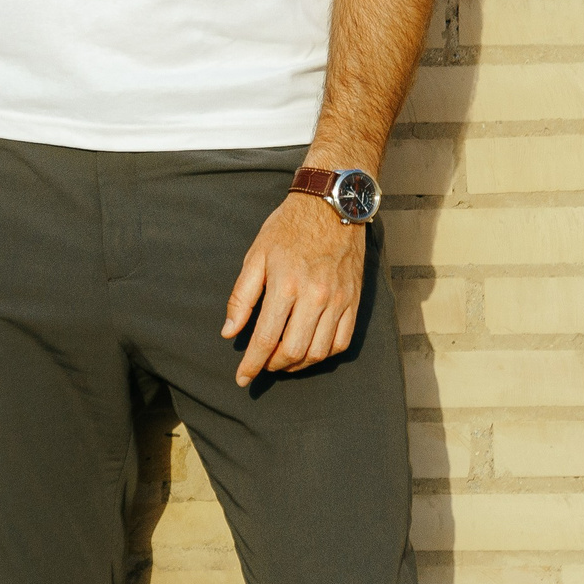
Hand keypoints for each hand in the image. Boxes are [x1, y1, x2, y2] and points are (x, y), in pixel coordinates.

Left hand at [222, 192, 366, 385]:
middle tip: (262, 366)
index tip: (242, 378)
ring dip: (297, 365)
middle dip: (273, 366)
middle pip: (294, 352)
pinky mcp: (354, 301)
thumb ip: (242, 296)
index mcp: (286, 285)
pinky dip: (323, 355)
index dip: (252, 365)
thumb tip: (230, 332)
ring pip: (318, 353)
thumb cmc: (288, 228)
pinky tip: (309, 351)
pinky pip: (341, 342)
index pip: (266, 339)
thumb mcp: (256, 255)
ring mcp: (338, 301)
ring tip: (282, 361)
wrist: (331, 205)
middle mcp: (315, 297)